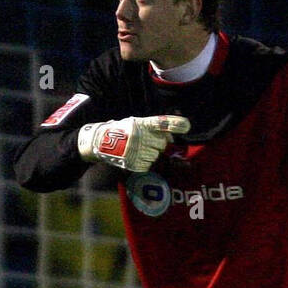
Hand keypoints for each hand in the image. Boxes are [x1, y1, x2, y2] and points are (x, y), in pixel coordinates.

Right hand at [76, 115, 190, 171]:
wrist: (100, 141)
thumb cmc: (122, 130)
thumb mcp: (136, 123)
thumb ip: (154, 128)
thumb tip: (171, 139)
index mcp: (142, 123)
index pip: (162, 122)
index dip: (175, 124)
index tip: (187, 126)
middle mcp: (140, 136)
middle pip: (162, 144)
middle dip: (158, 144)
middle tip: (146, 142)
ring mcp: (136, 150)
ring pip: (156, 155)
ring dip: (150, 154)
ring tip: (137, 149)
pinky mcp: (132, 162)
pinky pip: (148, 165)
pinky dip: (143, 162)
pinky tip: (134, 156)